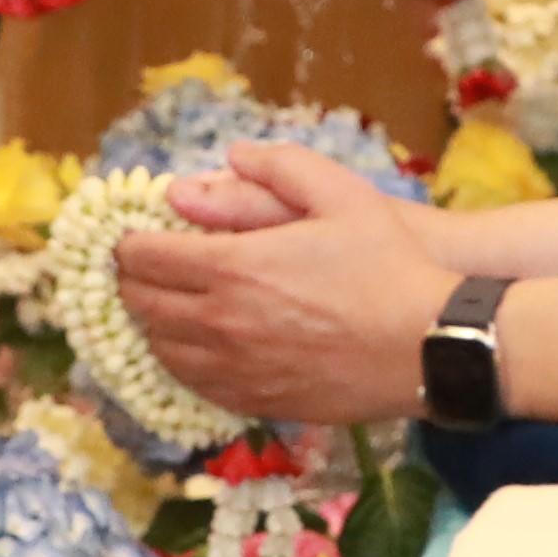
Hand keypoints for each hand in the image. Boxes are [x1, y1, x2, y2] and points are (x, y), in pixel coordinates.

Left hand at [108, 146, 458, 417]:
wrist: (429, 346)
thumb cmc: (389, 266)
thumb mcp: (342, 195)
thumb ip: (281, 167)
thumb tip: (231, 154)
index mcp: (233, 267)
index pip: (143, 257)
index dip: (128, 244)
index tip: (132, 238)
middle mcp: (222, 323)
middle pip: (142, 304)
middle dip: (132, 282)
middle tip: (141, 269)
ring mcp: (237, 369)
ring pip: (162, 349)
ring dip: (153, 324)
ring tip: (166, 306)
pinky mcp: (257, 402)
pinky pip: (195, 385)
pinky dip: (182, 362)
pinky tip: (196, 348)